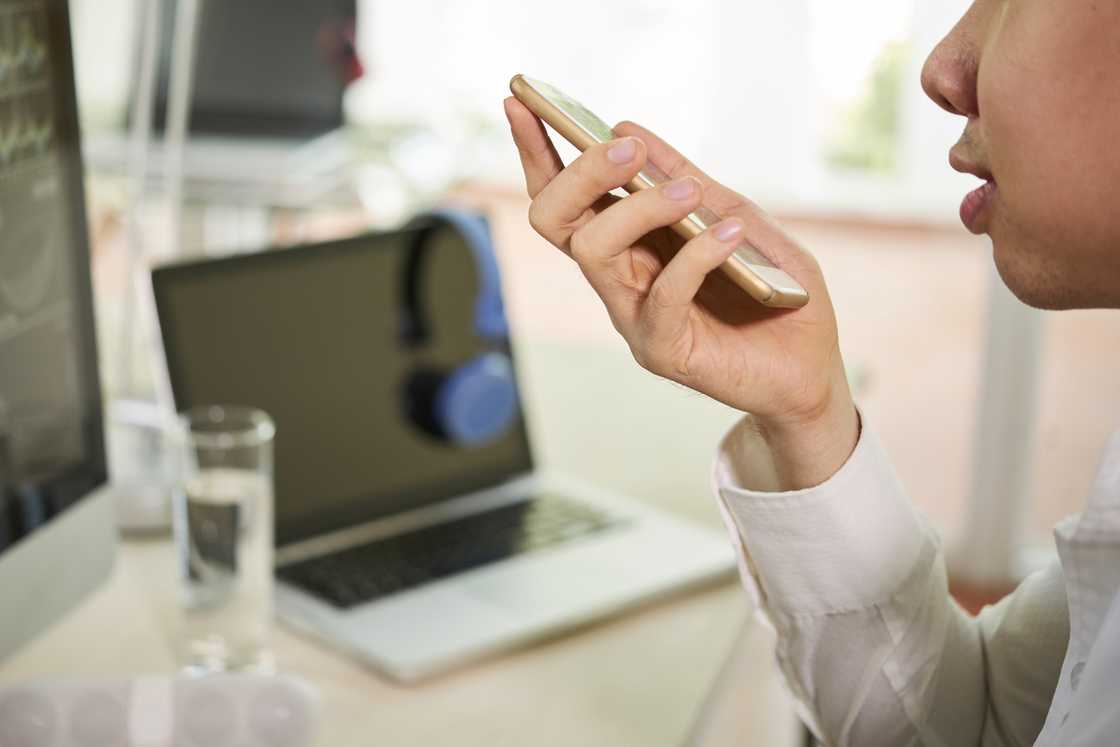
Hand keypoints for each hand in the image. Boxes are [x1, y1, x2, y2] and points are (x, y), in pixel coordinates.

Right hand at [504, 97, 858, 488]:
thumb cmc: (775, 294)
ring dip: (636, 207)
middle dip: (580, 172)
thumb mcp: (736, 216)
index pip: (562, 197)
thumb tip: (628, 126)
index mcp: (627, 246)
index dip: (536, 151)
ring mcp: (634, 316)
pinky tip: (728, 233)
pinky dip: (695, 255)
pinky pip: (661, 297)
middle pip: (555, 220)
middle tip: (625, 146)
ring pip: (592, 251)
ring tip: (687, 193)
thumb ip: (686, 179)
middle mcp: (618, 279)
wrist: (811, 368)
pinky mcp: (662, 350)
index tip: (521, 101)